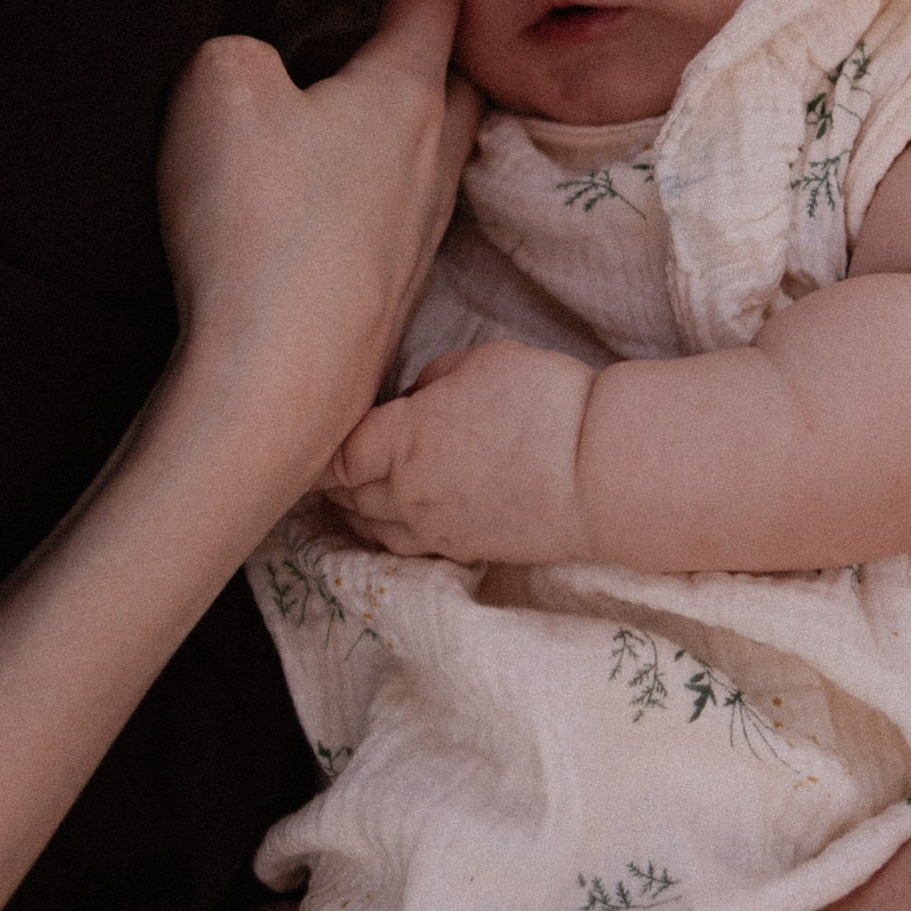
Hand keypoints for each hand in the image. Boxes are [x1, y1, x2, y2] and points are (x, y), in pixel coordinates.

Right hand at [157, 0, 480, 536]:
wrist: (270, 387)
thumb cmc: (254, 225)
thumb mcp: (216, 80)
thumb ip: (242, 41)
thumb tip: (259, 65)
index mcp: (410, 92)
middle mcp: (435, 160)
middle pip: (445, 76)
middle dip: (397, 49)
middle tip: (321, 49)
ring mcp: (419, 233)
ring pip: (422, 150)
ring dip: (376, 127)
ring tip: (297, 129)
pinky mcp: (390, 293)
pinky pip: (390, 214)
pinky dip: (357, 193)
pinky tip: (294, 210)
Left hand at [326, 338, 595, 563]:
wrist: (600, 469)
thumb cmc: (545, 401)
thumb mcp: (482, 361)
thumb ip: (434, 378)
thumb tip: (418, 398)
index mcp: (403, 438)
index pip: (337, 453)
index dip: (319, 450)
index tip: (310, 441)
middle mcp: (408, 491)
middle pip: (349, 496)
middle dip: (333, 483)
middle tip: (322, 470)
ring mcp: (436, 527)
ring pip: (373, 530)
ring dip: (356, 514)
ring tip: (349, 499)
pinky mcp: (466, 549)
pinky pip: (409, 548)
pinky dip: (391, 535)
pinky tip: (394, 522)